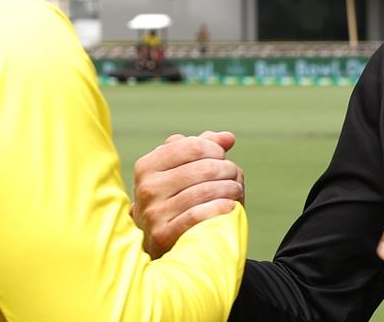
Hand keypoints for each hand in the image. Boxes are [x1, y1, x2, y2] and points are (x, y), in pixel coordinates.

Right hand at [131, 131, 244, 258]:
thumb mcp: (184, 171)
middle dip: (226, 169)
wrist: (166, 245)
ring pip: (203, 191)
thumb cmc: (178, 200)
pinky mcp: (162, 236)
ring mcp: (152, 213)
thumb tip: (228, 137)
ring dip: (229, 188)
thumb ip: (203, 149)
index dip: (214, 149)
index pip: (190, 146)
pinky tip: (231, 206)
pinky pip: (196, 216)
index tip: (223, 157)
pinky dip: (218, 208)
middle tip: (235, 176)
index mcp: (147, 166)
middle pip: (202, 168)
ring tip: (237, 190)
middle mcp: (146, 188)